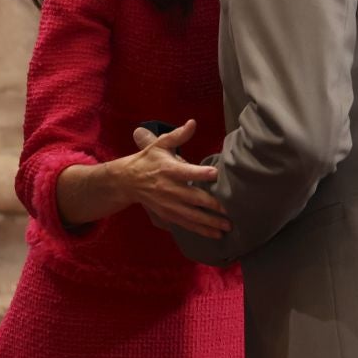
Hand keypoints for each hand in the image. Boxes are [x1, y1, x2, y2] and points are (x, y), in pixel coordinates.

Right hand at [118, 119, 229, 238]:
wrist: (127, 181)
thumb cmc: (148, 160)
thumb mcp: (160, 145)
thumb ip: (178, 136)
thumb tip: (193, 123)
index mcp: (169, 169)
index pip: (187, 172)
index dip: (202, 174)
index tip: (217, 175)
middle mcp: (169, 189)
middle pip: (194, 198)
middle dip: (213, 206)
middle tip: (230, 210)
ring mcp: (168, 204)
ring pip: (192, 216)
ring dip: (210, 223)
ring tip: (227, 227)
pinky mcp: (168, 215)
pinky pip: (186, 224)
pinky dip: (201, 230)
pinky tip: (215, 234)